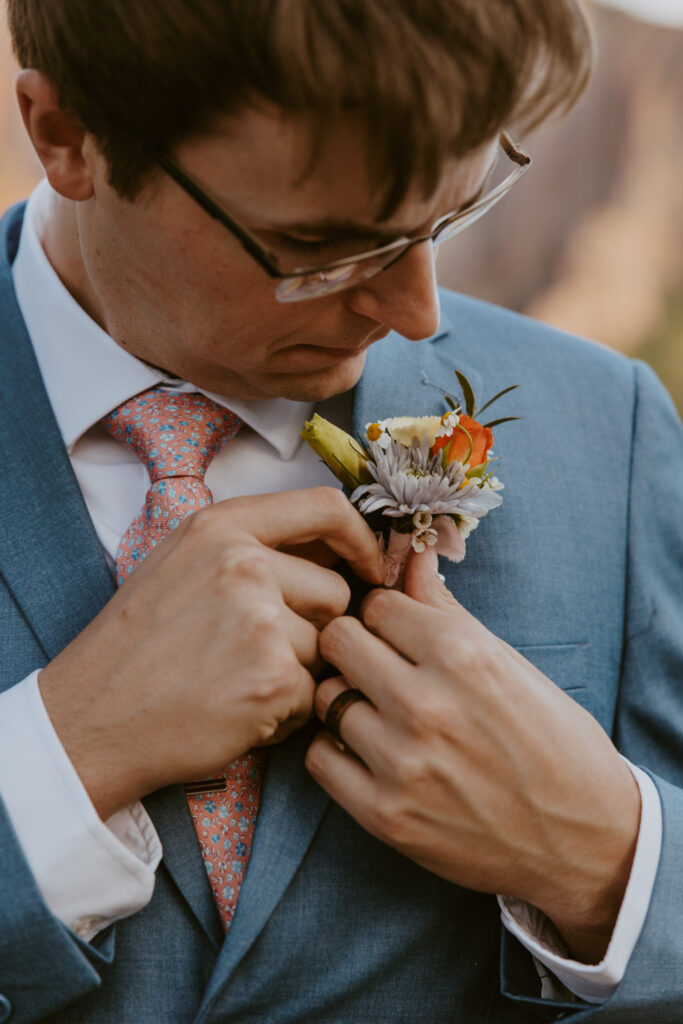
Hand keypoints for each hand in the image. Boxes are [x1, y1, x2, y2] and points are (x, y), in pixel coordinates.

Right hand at [39, 487, 382, 819]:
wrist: (92, 717)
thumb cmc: (138, 645)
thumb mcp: (182, 564)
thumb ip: (251, 545)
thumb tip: (333, 545)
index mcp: (221, 527)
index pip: (326, 507)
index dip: (360, 539)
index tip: (369, 566)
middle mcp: (243, 564)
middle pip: (335, 590)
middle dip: (314, 625)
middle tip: (256, 651)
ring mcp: (261, 620)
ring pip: (327, 645)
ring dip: (298, 670)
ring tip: (238, 680)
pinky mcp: (274, 678)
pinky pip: (314, 692)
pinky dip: (286, 710)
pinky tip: (238, 710)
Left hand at [308, 547, 639, 963]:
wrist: (584, 840)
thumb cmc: (555, 743)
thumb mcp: (510, 665)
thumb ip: (448, 612)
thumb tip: (413, 559)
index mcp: (463, 654)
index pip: (377, 604)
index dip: (387, 617)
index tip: (399, 636)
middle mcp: (426, 703)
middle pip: (338, 641)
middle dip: (355, 647)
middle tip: (377, 668)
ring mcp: (401, 761)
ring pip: (325, 697)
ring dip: (346, 700)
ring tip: (378, 714)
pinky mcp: (385, 815)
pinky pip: (320, 759)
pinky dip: (337, 752)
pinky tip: (367, 754)